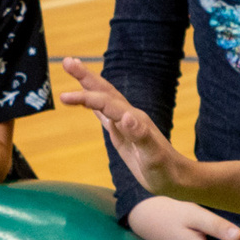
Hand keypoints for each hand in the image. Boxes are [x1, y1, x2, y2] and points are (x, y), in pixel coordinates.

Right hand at [61, 58, 189, 195]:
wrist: (176, 178)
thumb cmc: (165, 170)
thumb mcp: (153, 156)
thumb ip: (141, 136)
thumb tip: (125, 117)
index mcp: (134, 119)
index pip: (105, 103)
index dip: (85, 98)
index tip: (64, 97)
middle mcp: (129, 116)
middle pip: (104, 91)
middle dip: (86, 77)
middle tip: (67, 61)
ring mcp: (126, 124)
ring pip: (104, 99)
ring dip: (88, 85)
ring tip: (73, 69)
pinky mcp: (123, 133)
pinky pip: (105, 114)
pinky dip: (93, 105)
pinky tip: (87, 102)